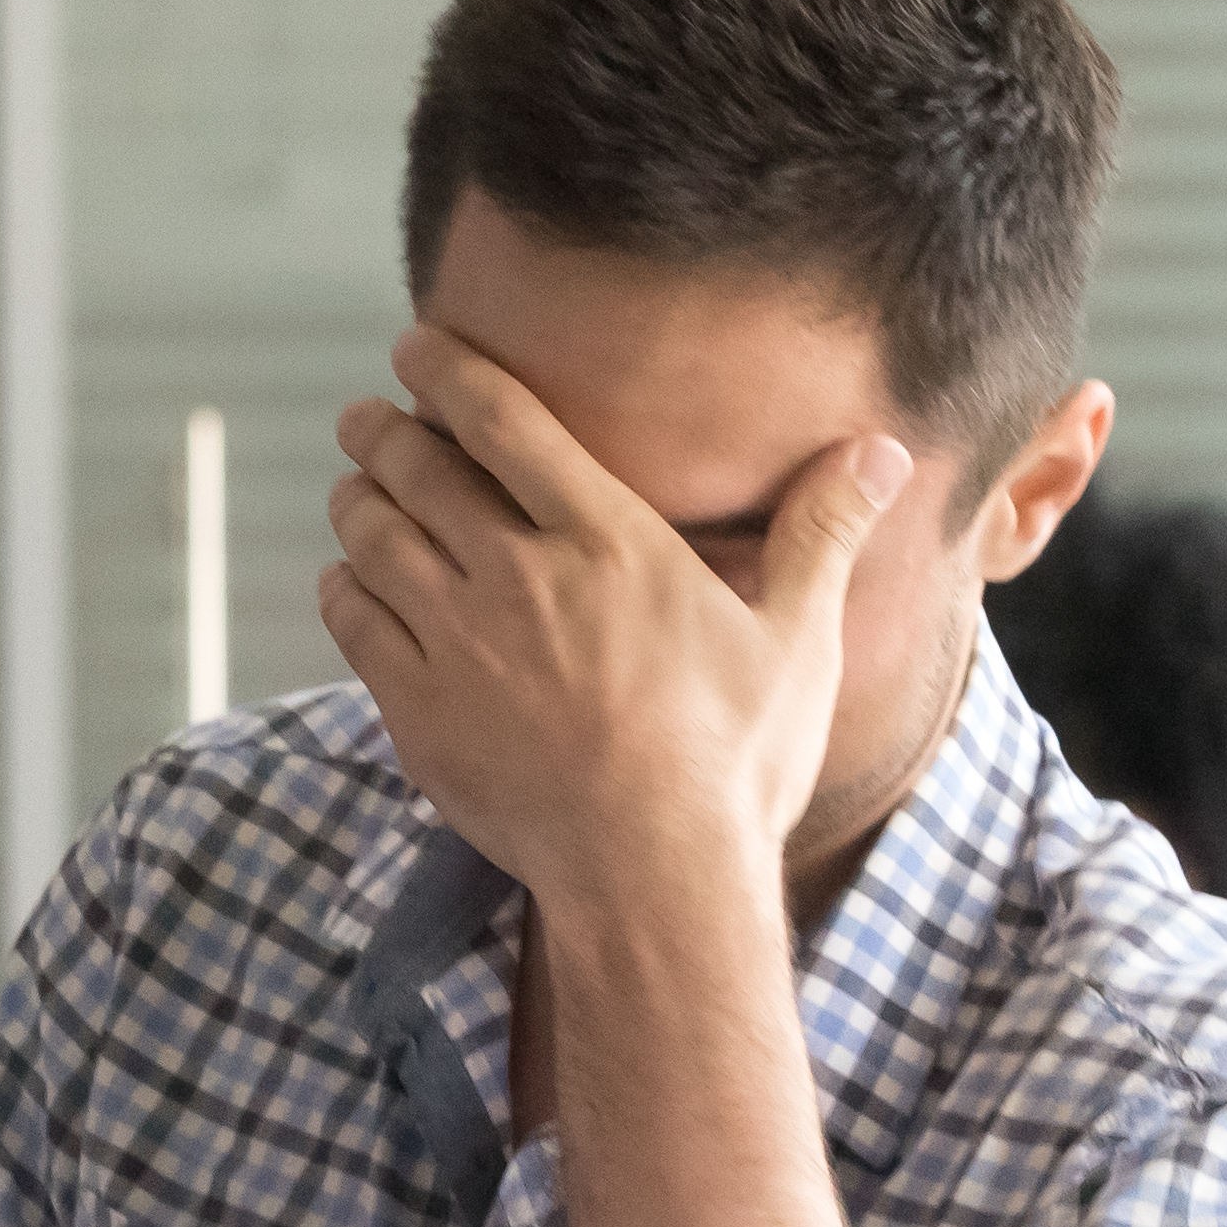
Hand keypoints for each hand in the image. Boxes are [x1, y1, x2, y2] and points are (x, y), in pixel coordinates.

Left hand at [315, 325, 908, 938]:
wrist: (655, 879)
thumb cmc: (736, 765)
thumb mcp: (798, 642)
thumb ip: (822, 534)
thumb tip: (881, 451)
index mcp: (608, 541)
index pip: (504, 421)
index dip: (449, 370)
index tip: (418, 346)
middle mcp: (519, 576)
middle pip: (418, 468)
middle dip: (383, 431)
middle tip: (366, 418)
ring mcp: (458, 643)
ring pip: (372, 539)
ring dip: (357, 502)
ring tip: (354, 490)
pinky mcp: (418, 710)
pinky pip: (354, 621)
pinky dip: (344, 587)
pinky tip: (350, 583)